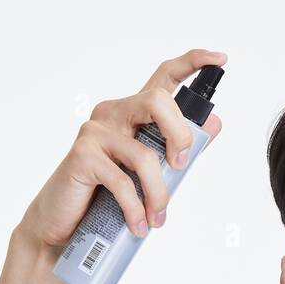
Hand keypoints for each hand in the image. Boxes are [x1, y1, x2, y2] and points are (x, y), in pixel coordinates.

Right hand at [18, 48, 226, 249]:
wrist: (64, 221)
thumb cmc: (106, 194)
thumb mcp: (148, 170)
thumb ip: (178, 148)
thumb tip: (214, 123)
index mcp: (133, 113)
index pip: (164, 77)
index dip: (193, 63)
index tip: (220, 59)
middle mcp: (114, 113)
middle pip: (157, 101)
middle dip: (179, 135)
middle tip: (181, 167)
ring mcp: (96, 132)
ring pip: (145, 154)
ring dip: (159, 193)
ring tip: (156, 218)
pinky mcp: (82, 155)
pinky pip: (123, 181)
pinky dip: (136, 209)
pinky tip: (139, 224)